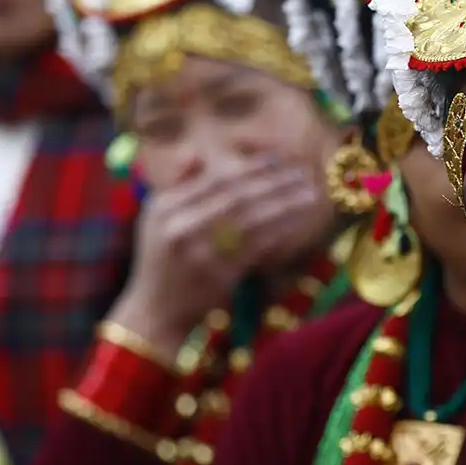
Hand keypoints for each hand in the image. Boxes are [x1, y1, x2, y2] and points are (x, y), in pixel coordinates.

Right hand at [109, 160, 330, 355]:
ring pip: (252, 219)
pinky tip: (299, 224)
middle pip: (237, 195)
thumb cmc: (161, 262)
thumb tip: (194, 153)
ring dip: (285, 205)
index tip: (278, 159)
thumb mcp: (156, 219)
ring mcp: (198, 251)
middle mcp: (178, 225)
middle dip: (275, 182)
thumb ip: (177, 186)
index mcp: (163, 206)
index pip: (215, 179)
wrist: (154, 311)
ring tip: (310, 195)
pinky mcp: (218, 274)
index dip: (250, 167)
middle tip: (303, 174)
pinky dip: (280, 232)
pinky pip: (257, 246)